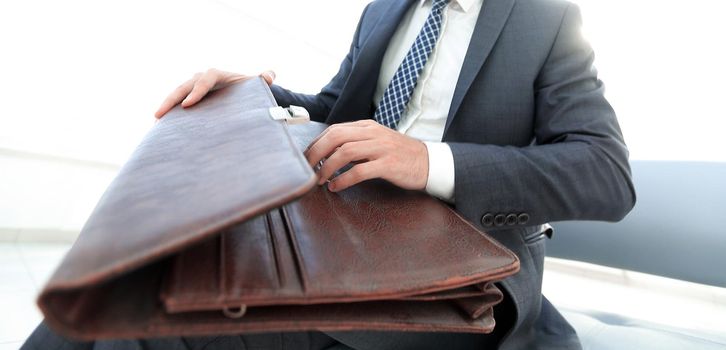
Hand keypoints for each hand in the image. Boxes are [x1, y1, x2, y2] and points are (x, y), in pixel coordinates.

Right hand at [154, 68, 275, 117]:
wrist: (240, 93)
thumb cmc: (248, 88)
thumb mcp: (255, 85)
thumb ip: (263, 80)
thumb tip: (269, 75)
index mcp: (215, 74)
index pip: (204, 80)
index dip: (195, 91)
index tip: (188, 105)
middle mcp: (200, 80)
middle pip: (183, 88)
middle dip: (171, 100)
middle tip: (159, 114)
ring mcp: (192, 89)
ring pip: (175, 96)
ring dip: (165, 108)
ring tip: (155, 123)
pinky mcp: (189, 100)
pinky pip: (176, 106)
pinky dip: (168, 116)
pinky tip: (159, 130)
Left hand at [305, 120, 428, 191]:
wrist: (429, 162)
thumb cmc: (400, 155)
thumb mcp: (377, 142)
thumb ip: (356, 144)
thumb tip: (328, 154)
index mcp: (367, 127)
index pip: (334, 130)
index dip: (316, 144)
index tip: (306, 158)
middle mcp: (372, 133)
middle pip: (335, 137)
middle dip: (315, 153)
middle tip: (306, 169)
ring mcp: (381, 148)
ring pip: (344, 152)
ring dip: (327, 167)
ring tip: (319, 180)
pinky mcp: (388, 165)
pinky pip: (359, 171)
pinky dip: (343, 179)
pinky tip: (336, 187)